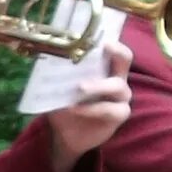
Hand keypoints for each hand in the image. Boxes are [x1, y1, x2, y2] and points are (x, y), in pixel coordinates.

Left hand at [44, 42, 130, 171]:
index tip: (101, 38)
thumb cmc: (64, 104)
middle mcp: (116, 77)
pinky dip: (92, 108)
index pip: (112, 48)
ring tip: (79, 88)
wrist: (66, 133)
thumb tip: (46, 57)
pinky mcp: (120, 114)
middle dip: (116, 51)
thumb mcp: (58, 87)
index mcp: (103, 67)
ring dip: (97, 85)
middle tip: (103, 48)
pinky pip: (110, 109)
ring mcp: (121, 96)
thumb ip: (57, 74)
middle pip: (125, 58)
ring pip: (117, 86)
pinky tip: (75, 108)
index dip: (111, 41)